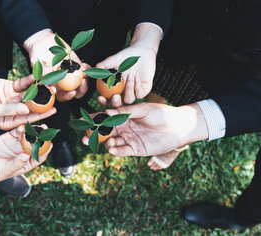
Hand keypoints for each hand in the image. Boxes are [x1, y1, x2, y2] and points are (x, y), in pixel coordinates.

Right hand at [0, 75, 55, 129]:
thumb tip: (25, 111)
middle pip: (32, 106)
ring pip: (29, 94)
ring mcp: (13, 98)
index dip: (42, 116)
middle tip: (56, 95)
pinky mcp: (10, 87)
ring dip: (39, 89)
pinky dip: (29, 80)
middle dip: (44, 101)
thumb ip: (8, 111)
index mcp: (10, 122)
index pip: (29, 119)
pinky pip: (22, 84)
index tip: (53, 111)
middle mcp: (14, 111)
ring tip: (50, 84)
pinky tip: (37, 76)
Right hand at [0, 125, 51, 183]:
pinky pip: (17, 131)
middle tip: (45, 129)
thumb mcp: (6, 170)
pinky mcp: (9, 137)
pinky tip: (23, 126)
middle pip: (36, 144)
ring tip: (37, 125)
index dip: (45, 150)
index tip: (50, 143)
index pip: (39, 157)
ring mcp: (16, 144)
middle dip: (41, 137)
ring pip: (28, 136)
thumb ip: (16, 163)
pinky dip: (21, 128)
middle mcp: (23, 152)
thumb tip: (26, 156)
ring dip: (33, 130)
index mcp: (26, 163)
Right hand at [24, 29, 85, 99]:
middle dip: (81, 90)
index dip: (67, 96)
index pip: (61, 96)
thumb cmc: (37, 55)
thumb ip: (43, 72)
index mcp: (54, 86)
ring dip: (85, 80)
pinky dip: (87, 69)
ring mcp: (71, 75)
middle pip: (75, 92)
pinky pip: (84, 71)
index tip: (72, 92)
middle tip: (82, 82)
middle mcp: (64, 83)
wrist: (43, 43)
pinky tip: (85, 65)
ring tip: (84, 74)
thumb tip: (50, 82)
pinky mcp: (77, 66)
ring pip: (81, 83)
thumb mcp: (37, 63)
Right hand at [82, 103, 207, 155]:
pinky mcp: (135, 149)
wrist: (177, 127)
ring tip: (103, 142)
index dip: (94, 119)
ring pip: (111, 142)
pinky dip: (115, 150)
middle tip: (84, 137)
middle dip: (94, 135)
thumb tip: (108, 111)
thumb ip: (126, 112)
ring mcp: (129, 139)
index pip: (106, 117)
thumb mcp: (143, 109)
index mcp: (124, 116)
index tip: (83, 120)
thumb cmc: (161, 114)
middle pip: (105, 132)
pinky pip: (122, 151)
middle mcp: (124, 128)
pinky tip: (111, 148)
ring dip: (104, 143)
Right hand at [96, 23, 161, 106]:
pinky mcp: (143, 91)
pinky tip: (136, 78)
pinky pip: (139, 94)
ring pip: (129, 99)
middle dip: (116, 102)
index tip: (100, 97)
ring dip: (128, 89)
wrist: (141, 52)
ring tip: (130, 76)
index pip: (107, 99)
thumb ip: (103, 65)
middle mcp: (123, 93)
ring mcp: (133, 93)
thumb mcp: (113, 60)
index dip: (103, 101)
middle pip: (118, 104)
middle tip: (115, 96)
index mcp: (114, 88)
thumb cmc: (126, 56)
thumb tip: (93, 71)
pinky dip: (137, 87)